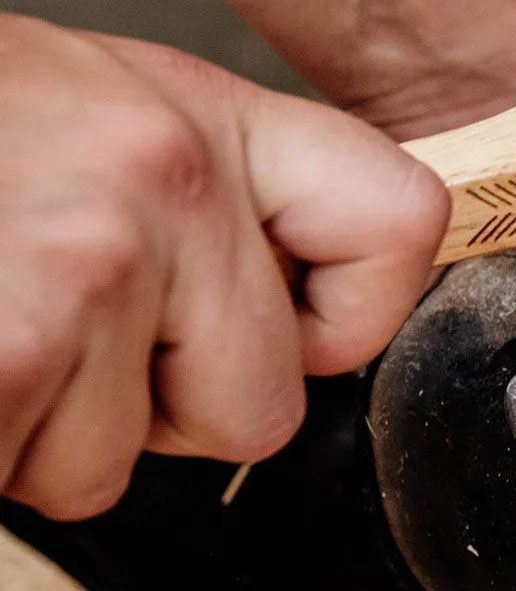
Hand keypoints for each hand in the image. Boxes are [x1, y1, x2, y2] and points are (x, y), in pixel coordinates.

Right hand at [0, 13, 448, 520]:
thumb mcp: (110, 114)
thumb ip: (217, 208)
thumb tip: (301, 322)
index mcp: (213, 125)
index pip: (400, 224)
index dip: (355, 313)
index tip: (297, 324)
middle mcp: (167, 187)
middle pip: (264, 411)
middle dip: (163, 411)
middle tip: (70, 333)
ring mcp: (83, 269)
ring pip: (115, 467)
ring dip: (41, 429)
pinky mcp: (4, 348)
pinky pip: (26, 476)